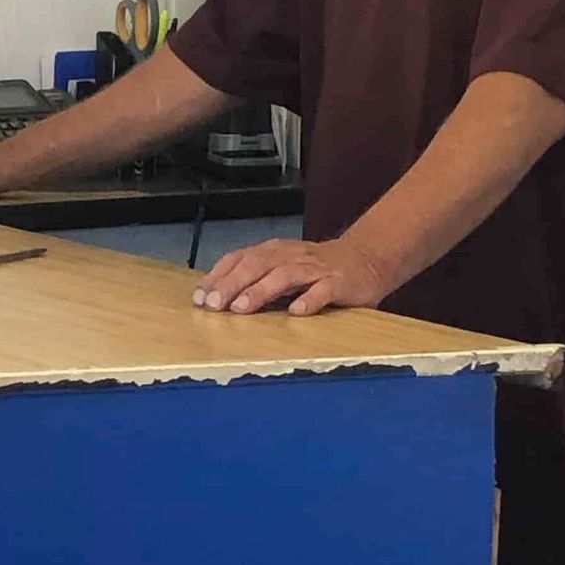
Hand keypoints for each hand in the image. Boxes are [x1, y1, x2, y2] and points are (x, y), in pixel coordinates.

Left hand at [192, 233, 392, 317]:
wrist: (365, 260)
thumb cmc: (315, 270)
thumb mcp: (282, 268)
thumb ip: (255, 279)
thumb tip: (216, 298)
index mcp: (274, 252)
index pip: (240, 258)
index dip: (218, 276)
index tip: (199, 297)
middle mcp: (291, 256)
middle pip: (257, 265)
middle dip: (232, 284)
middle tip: (214, 304)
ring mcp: (315, 269)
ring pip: (284, 276)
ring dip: (261, 291)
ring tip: (242, 308)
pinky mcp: (338, 283)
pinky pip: (322, 290)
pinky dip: (309, 300)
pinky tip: (296, 312)